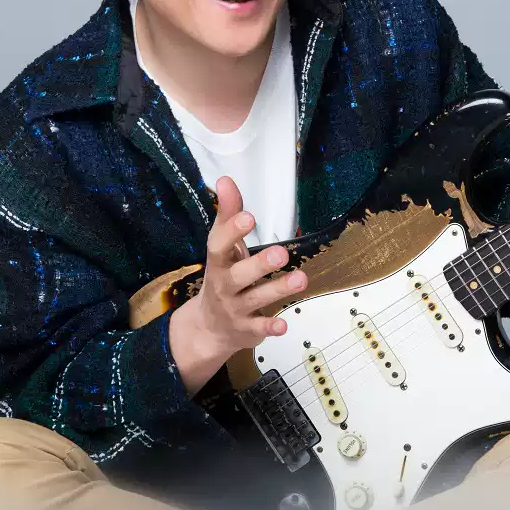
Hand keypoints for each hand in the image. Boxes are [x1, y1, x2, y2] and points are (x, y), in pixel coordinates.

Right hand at [169, 176, 307, 391]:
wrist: (208, 327)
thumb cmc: (223, 276)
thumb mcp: (223, 247)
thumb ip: (228, 215)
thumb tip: (225, 180)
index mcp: (218, 262)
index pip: (219, 245)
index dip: (231, 231)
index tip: (248, 216)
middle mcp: (224, 285)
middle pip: (238, 275)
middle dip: (259, 265)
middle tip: (282, 253)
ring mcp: (235, 309)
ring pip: (255, 299)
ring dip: (277, 290)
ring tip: (301, 279)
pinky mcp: (247, 329)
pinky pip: (259, 328)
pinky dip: (270, 327)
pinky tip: (284, 325)